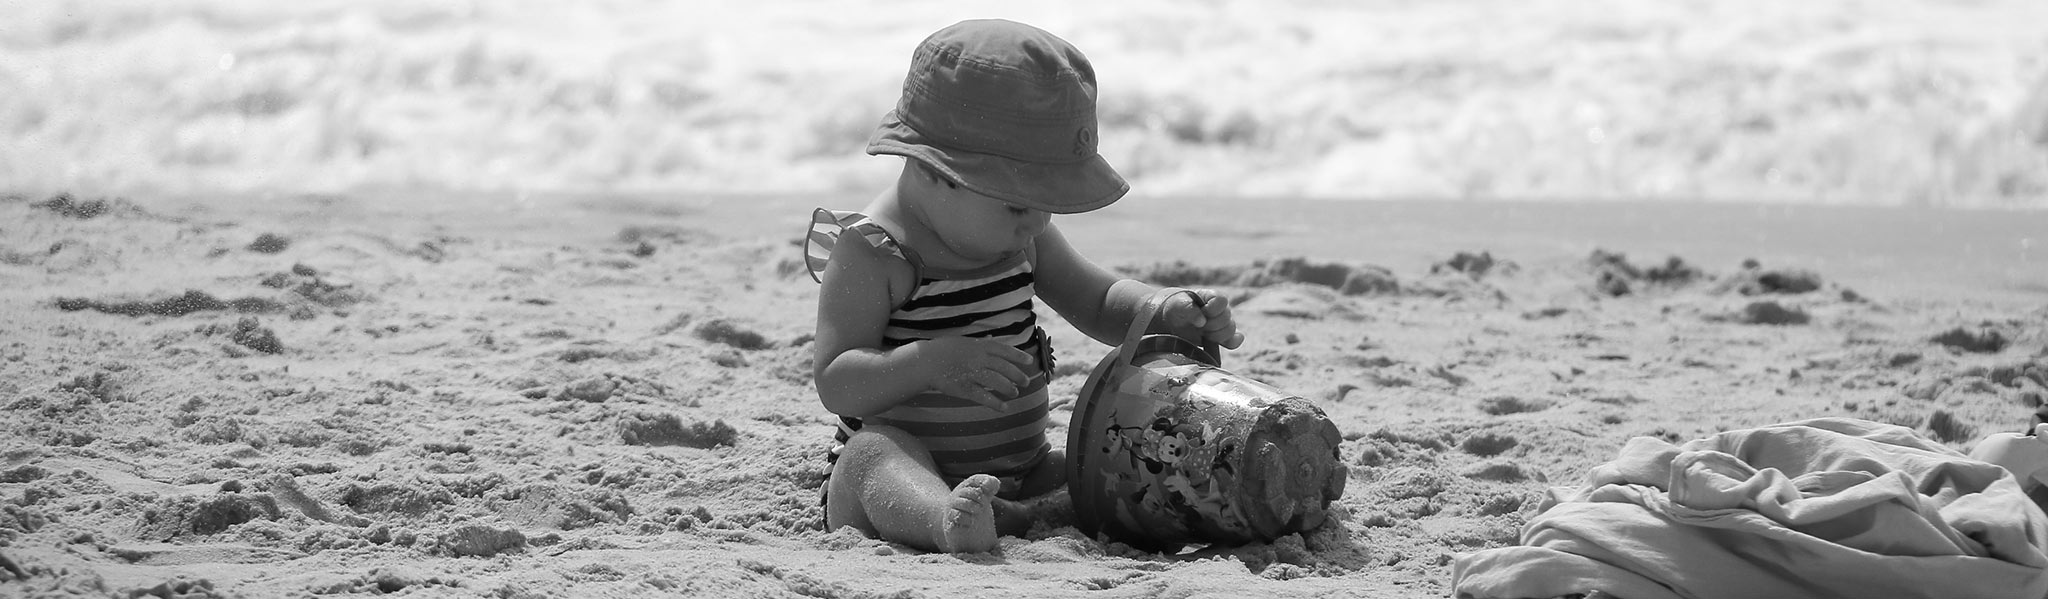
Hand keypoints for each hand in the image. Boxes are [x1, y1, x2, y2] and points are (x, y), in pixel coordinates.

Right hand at [909, 337, 1034, 410]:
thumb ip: (980, 343)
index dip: (1018, 356)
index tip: (1029, 361)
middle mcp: (978, 359)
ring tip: (1015, 393)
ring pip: (997, 383)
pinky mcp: (964, 389)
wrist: (924, 362)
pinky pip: (984, 397)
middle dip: (1017, 376)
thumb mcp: (963, 341)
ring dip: (1009, 389)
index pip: (1004, 350)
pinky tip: (1004, 408)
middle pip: (1004, 368)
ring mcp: (971, 374)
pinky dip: (996, 404)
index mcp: (978, 346)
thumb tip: (993, 339)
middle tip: (1025, 382)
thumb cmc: (943, 350)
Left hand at [1160, 288, 1244, 349]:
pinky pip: (1235, 340)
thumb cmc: (1175, 308)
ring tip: (1203, 335)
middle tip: (1199, 327)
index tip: (1202, 313)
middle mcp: (1220, 309)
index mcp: (1210, 296)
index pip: (1221, 300)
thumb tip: (1202, 321)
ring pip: (1230, 330)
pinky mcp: (1222, 338)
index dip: (1213, 309)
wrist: (1170, 322)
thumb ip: (1188, 308)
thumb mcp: (1177, 305)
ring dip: (1216, 335)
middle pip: (1226, 318)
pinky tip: (1222, 344)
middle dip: (1211, 325)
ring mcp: (1222, 324)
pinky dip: (1232, 342)